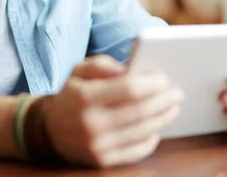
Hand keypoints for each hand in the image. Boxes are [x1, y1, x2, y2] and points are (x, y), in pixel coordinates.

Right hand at [43, 55, 182, 167]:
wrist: (49, 130)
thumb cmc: (72, 95)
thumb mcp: (79, 71)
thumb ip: (103, 64)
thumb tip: (129, 68)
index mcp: (85, 97)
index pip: (129, 89)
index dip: (152, 84)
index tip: (165, 79)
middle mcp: (91, 123)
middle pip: (141, 111)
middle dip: (164, 100)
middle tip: (177, 93)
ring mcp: (97, 145)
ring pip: (143, 132)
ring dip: (163, 118)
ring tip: (173, 108)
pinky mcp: (102, 161)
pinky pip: (136, 151)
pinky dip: (151, 139)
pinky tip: (157, 128)